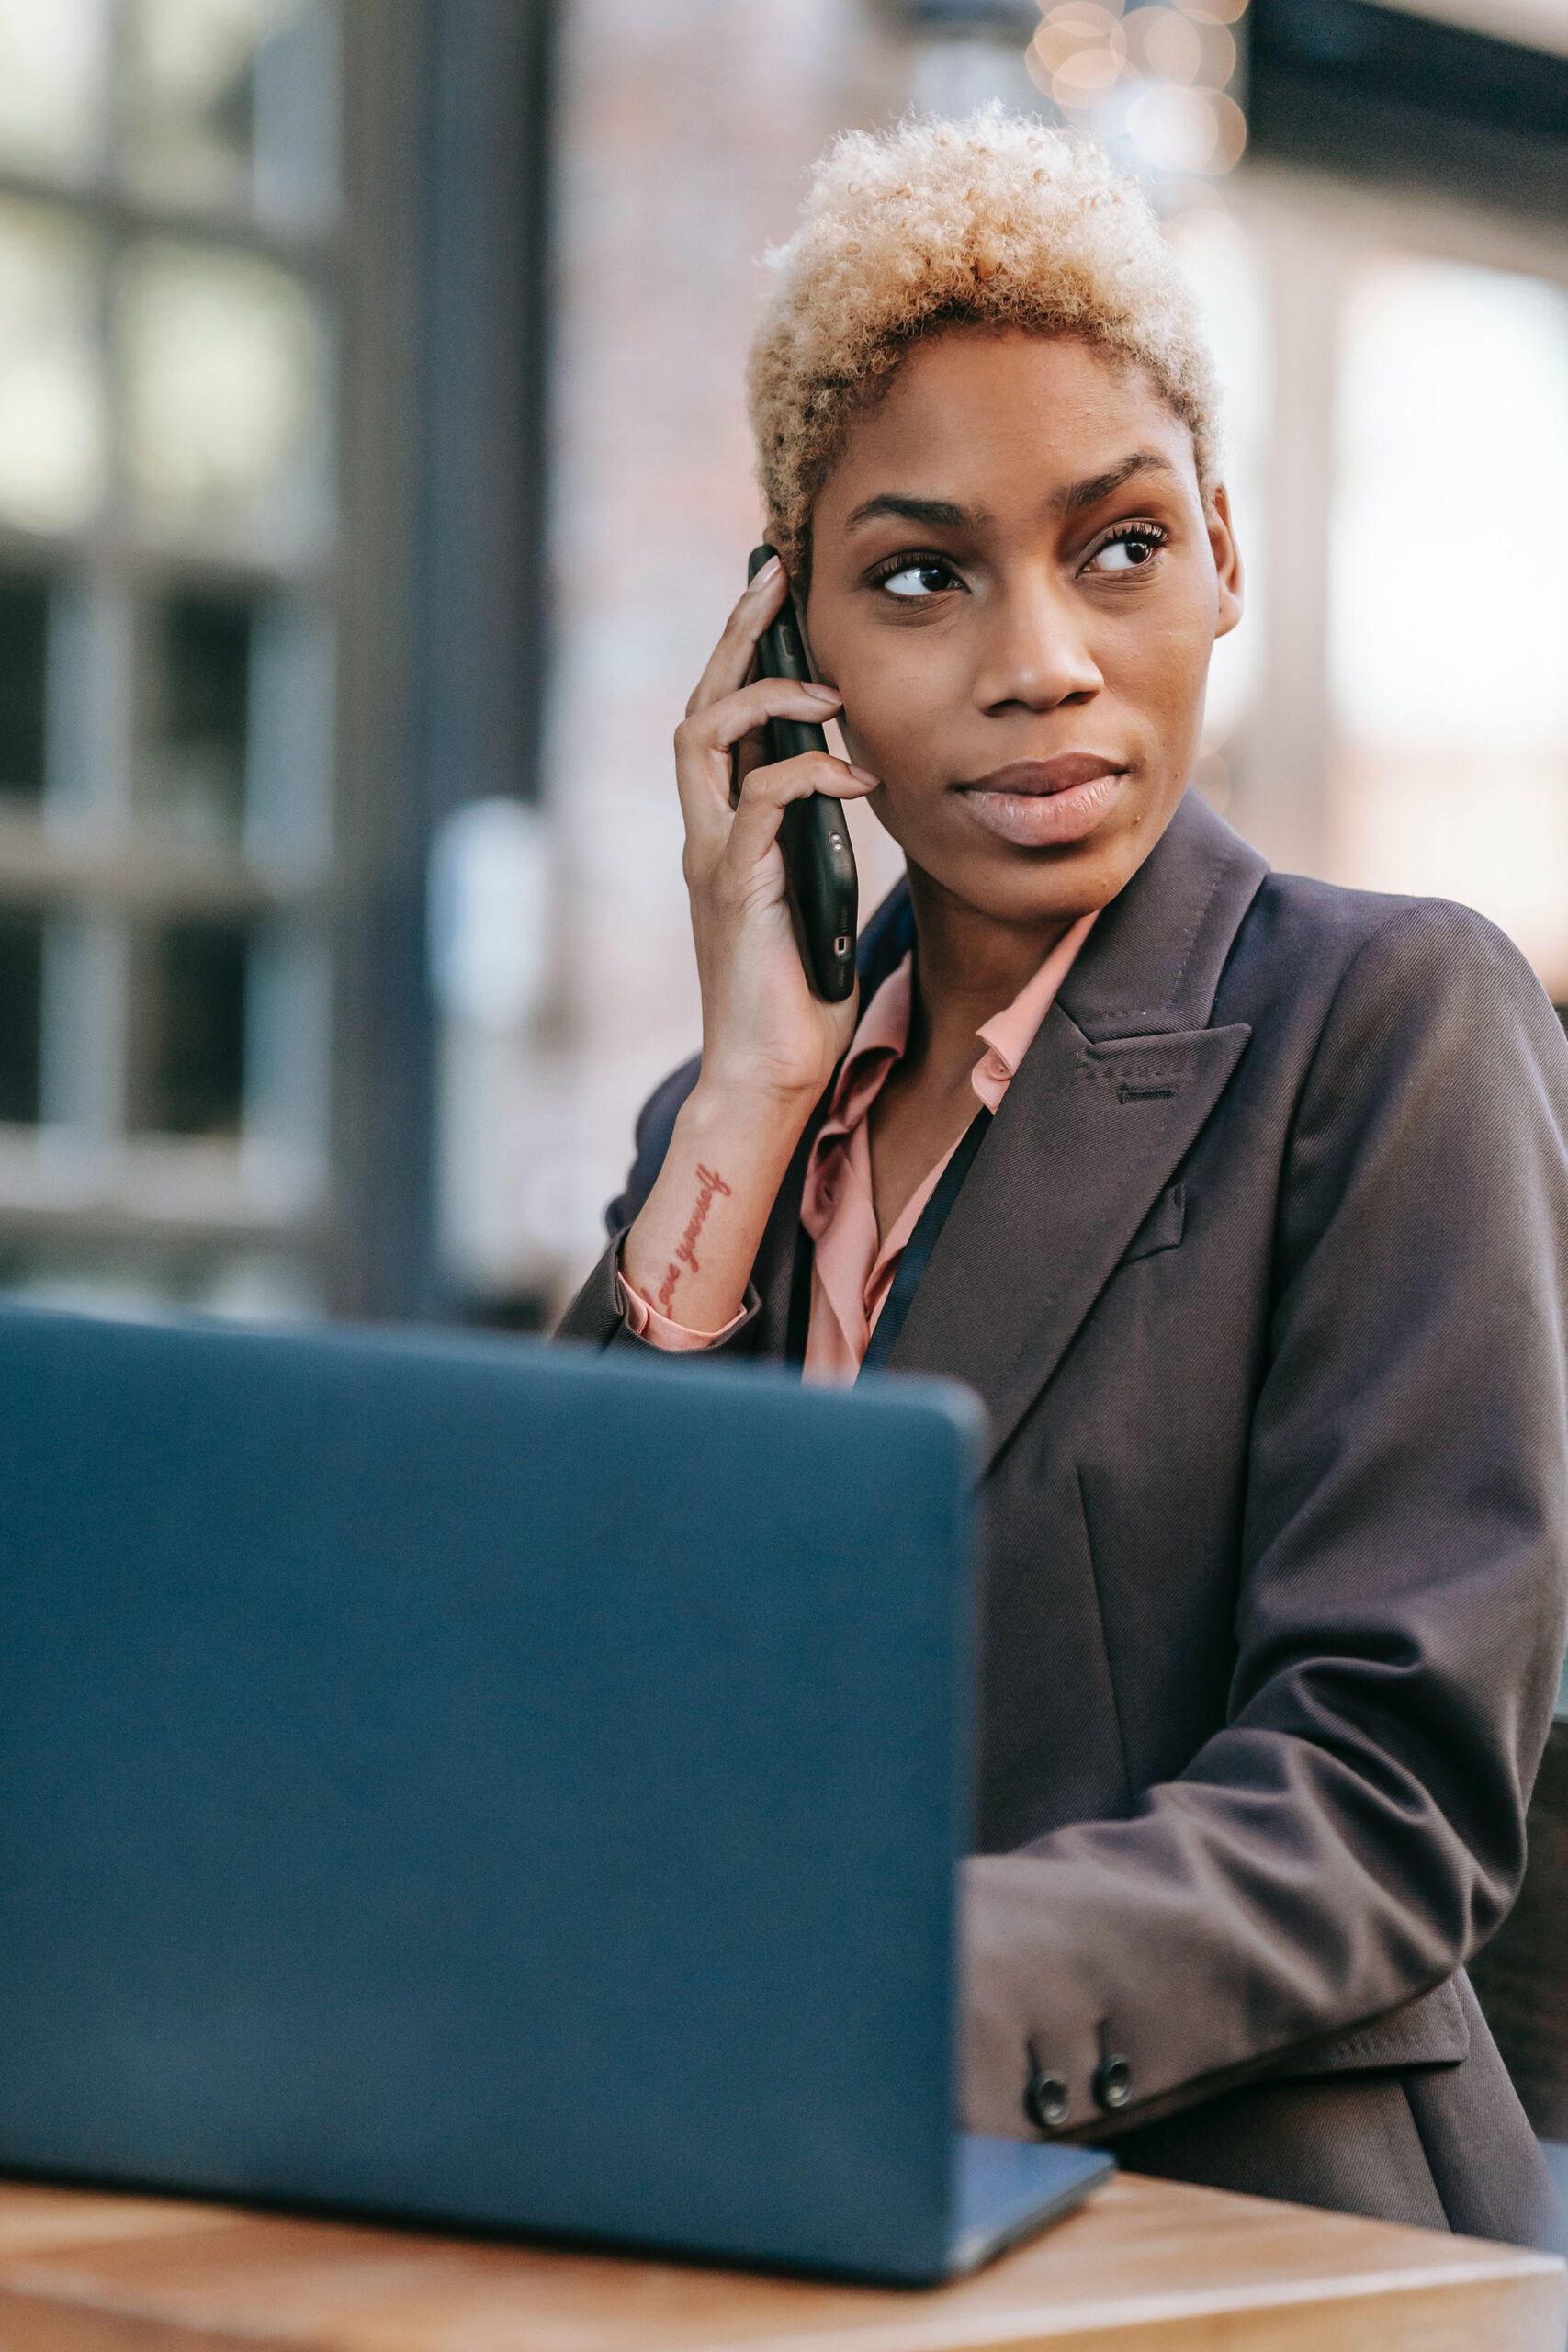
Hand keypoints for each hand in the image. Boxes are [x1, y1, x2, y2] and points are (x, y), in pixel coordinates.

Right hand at [618, 560, 876, 1339]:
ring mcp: (712, 860)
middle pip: (698, 707)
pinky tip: (855, 774)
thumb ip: (820, 837)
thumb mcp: (820, 893)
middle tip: (775, 577)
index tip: (777, 594)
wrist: (771, 1075)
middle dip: (736, 637)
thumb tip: (860, 781)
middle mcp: (705, 834)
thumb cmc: (800, 996)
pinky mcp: (734, 890)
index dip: (742, 653)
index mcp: (724, 830)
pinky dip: (807, 774)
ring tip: (824, 689)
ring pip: (703, 739)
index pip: (718, 721)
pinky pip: (759, 803)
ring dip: (765, 699)